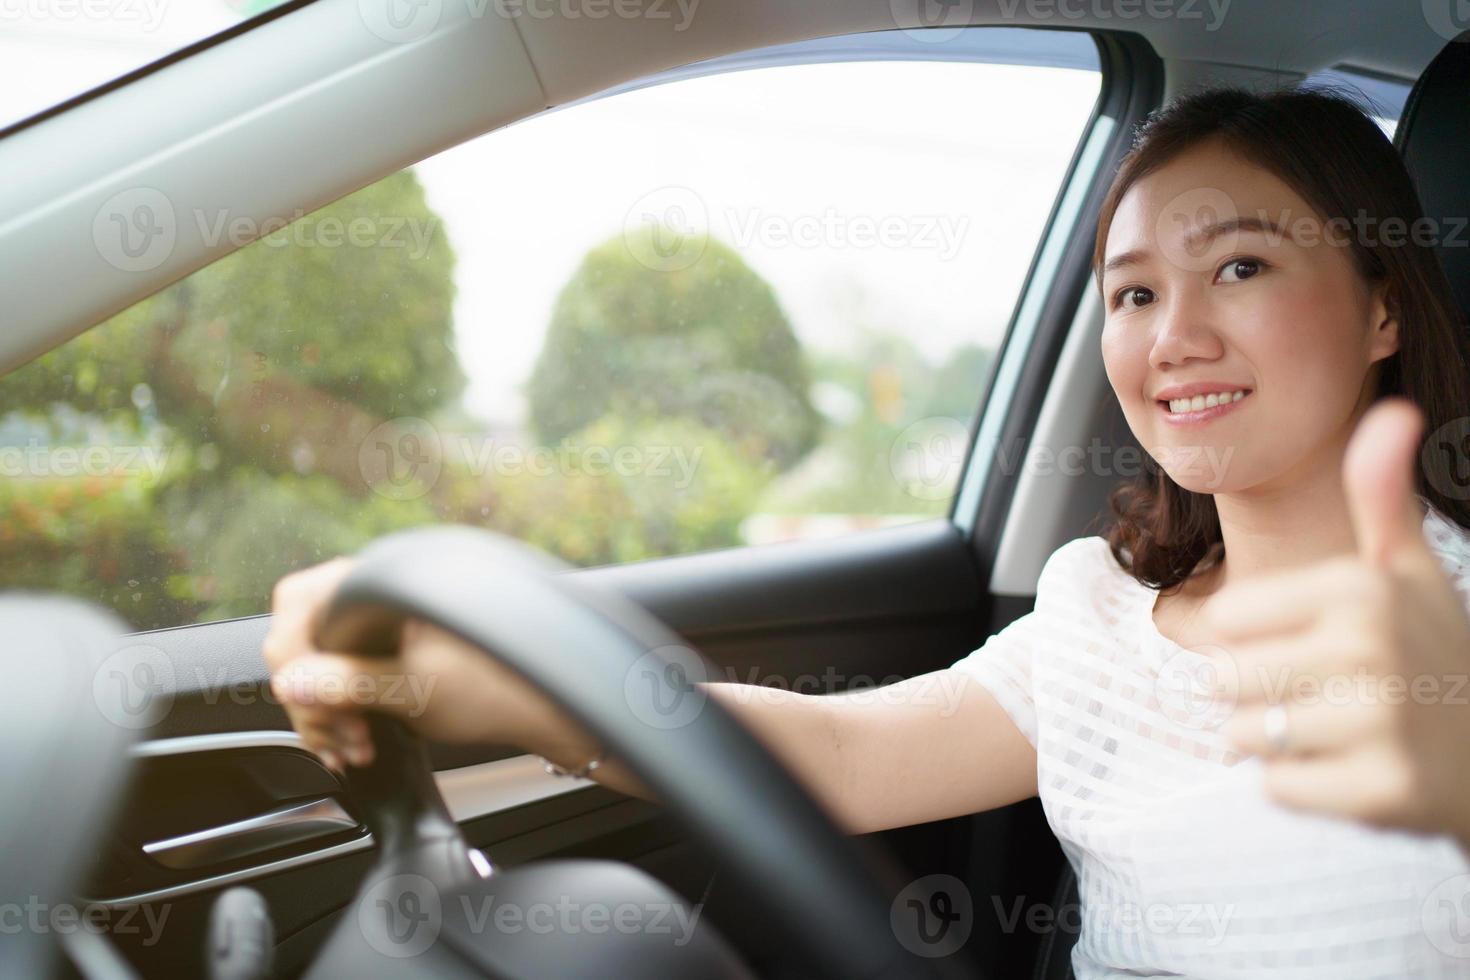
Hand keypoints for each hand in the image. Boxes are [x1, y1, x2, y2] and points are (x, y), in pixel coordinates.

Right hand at [262, 557, 589, 772]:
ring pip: (323, 664)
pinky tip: (358, 742)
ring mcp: (390, 624)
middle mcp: (385, 594)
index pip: (300, 603)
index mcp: (388, 583)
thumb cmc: (504, 685)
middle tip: (341, 739)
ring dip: (326, 711)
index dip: (295, 659)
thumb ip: (350, 682)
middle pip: (305, 637)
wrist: (557, 705)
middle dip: (312, 696)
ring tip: (354, 748)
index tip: (306, 702)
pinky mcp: (398, 654)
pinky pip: (349, 676)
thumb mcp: (418, 689)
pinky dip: (346, 710)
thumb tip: (291, 681)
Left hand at [1205, 398, 1469, 846]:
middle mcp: (1369, 650)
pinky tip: (1352, 769)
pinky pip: (1276, 788)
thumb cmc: (1435, 654)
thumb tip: (1392, 413)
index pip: (1222, 621)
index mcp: (1359, 589)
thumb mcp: (1408, 571)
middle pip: (1224, 679)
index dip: (1258, 639)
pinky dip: (1304, 786)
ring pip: (1244, 735)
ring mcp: (1378, 725)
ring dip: (1279, 741)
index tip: (1319, 644)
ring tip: (1341, 729)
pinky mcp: (1379, 793)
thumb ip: (1380, 496)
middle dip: (1263, 693)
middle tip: (1331, 694)